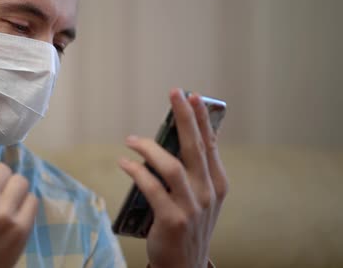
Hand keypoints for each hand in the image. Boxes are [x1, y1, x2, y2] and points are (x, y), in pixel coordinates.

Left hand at [118, 89, 228, 267]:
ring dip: (149, 148)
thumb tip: (182, 138)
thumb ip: (196, 172)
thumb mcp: (201, 199)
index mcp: (218, 184)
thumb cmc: (189, 226)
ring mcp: (191, 207)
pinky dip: (136, 171)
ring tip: (131, 139)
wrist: (184, 266)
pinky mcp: (172, 219)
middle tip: (174, 93)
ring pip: (171, 166)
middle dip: (185, 117)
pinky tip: (124, 162)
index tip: (192, 96)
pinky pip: (151, 188)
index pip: (210, 144)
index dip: (201, 119)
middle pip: (195, 147)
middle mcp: (208, 193)